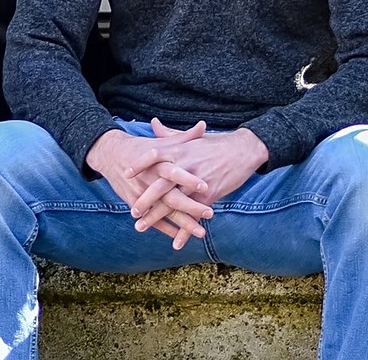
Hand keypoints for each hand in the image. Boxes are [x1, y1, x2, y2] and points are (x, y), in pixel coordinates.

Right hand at [85, 124, 213, 248]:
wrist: (111, 154)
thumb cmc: (142, 147)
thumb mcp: (162, 142)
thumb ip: (184, 137)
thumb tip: (203, 126)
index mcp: (158, 163)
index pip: (174, 172)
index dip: (189, 179)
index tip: (206, 186)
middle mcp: (150, 179)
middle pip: (172, 196)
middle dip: (191, 206)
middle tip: (210, 213)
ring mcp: (142, 194)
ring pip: (165, 212)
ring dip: (183, 223)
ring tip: (201, 232)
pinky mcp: (135, 204)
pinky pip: (153, 220)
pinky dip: (166, 229)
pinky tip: (180, 239)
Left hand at [123, 120, 268, 235]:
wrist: (242, 150)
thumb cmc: (214, 143)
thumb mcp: (191, 138)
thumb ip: (170, 135)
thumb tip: (153, 123)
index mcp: (179, 150)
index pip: (154, 155)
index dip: (139, 164)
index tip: (126, 173)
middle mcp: (186, 166)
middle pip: (160, 184)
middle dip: (144, 199)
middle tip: (131, 211)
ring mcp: (197, 182)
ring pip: (173, 203)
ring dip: (157, 217)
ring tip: (141, 227)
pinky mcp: (210, 195)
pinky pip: (194, 215)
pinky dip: (185, 230)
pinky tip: (175, 243)